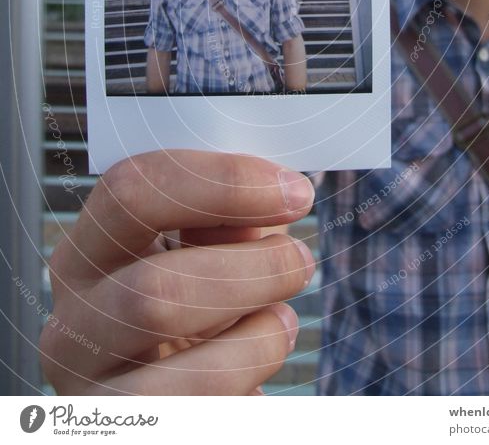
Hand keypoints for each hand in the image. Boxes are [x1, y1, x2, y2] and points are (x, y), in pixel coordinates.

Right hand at [40, 151, 314, 394]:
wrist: (162, 395)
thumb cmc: (187, 308)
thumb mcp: (198, 255)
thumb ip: (225, 222)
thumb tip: (277, 195)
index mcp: (87, 253)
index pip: (131, 192)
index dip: (222, 183)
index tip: (292, 190)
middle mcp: (74, 323)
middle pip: (156, 291)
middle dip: (252, 271)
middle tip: (300, 261)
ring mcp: (93, 394)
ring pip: (187, 372)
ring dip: (259, 339)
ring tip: (282, 323)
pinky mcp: (127, 437)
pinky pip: (207, 416)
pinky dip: (251, 386)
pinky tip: (259, 371)